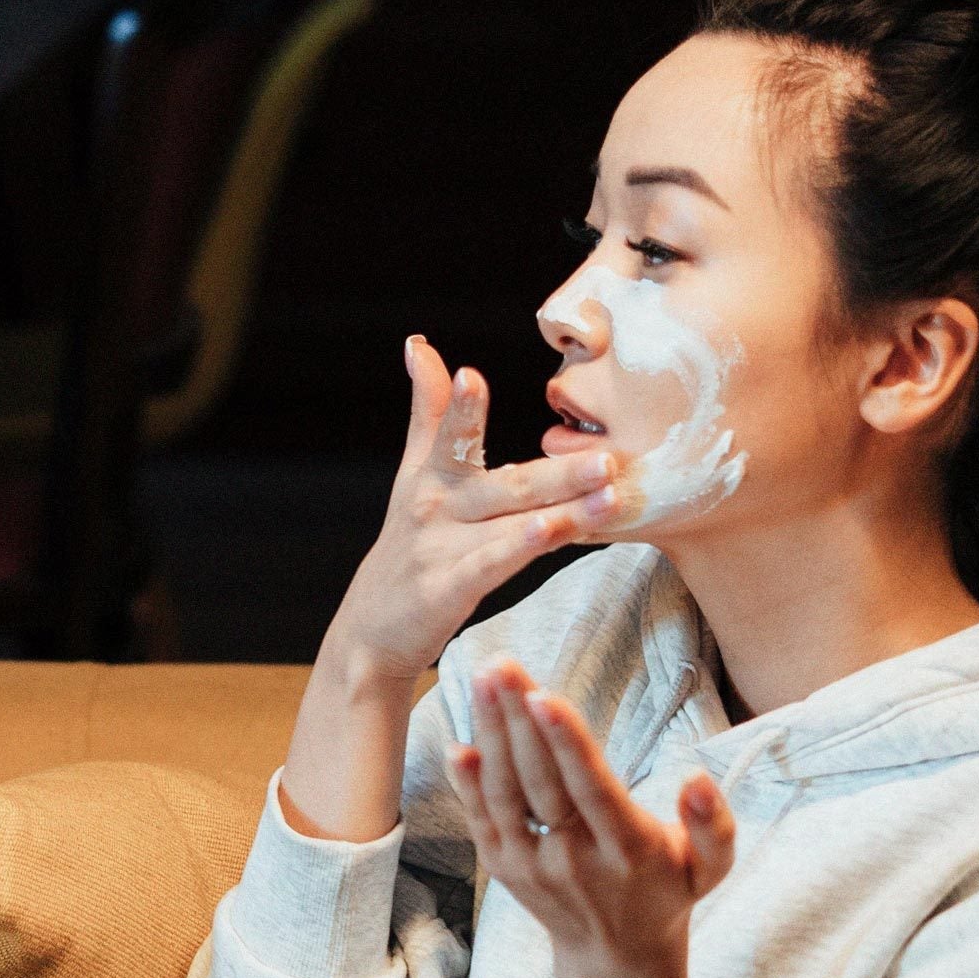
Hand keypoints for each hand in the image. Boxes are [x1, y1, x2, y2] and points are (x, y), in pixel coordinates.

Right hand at [321, 336, 624, 683]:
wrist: (369, 632)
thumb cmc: (406, 547)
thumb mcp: (412, 476)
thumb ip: (428, 412)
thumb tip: (420, 345)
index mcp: (430, 479)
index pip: (447, 437)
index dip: (457, 409)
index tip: (469, 377)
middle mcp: (435, 509)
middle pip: (505, 485)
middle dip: (558, 470)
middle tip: (608, 455)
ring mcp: (441, 550)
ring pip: (512, 524)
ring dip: (564, 508)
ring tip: (608, 491)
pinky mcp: (449, 588)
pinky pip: (495, 564)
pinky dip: (524, 547)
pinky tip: (555, 531)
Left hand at [444, 657, 731, 977]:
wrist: (614, 955)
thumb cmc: (665, 892)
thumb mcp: (710, 868)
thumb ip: (715, 827)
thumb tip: (699, 780)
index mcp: (626, 849)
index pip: (590, 788)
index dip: (567, 742)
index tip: (544, 696)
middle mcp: (574, 858)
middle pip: (539, 780)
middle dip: (518, 720)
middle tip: (501, 666)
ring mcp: (532, 864)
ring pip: (505, 793)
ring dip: (489, 735)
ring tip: (483, 682)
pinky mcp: (503, 867)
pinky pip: (482, 818)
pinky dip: (467, 781)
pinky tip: (459, 739)